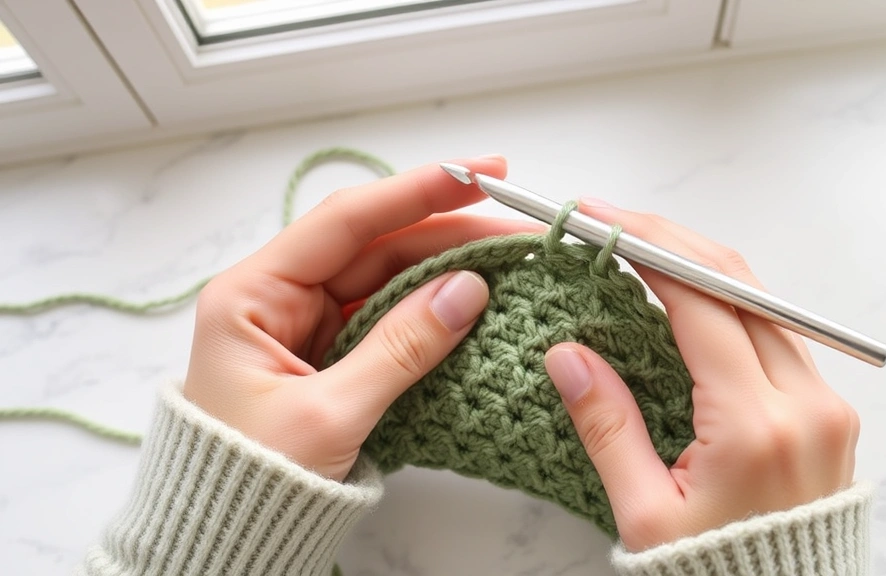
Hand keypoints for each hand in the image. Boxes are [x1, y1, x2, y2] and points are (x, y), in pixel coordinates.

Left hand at [183, 156, 540, 480]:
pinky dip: (435, 307)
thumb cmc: (252, 480)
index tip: (479, 174)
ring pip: (390, 276)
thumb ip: (401, 348)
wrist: (232, 535)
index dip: (416, 191)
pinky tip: (478, 298)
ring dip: (449, 267)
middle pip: (377, 243)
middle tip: (518, 232)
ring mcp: (309, 322)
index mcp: (253, 294)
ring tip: (512, 260)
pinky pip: (391, 315)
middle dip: (449, 232)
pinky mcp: (334, 350)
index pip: (346, 221)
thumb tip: (469, 291)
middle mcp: (280, 295)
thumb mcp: (330, 414)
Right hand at [544, 199, 858, 551]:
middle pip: (739, 286)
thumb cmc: (715, 575)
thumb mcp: (644, 514)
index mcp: (758, 427)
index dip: (647, 250)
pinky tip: (685, 290)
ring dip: (700, 263)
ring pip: (762, 300)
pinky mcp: (828, 409)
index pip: (702, 303)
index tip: (600, 221)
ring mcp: (826, 403)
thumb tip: (567, 354)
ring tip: (639, 244)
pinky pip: (776, 329)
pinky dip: (728, 299)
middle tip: (611, 218)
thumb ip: (607, 426)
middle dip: (670, 239)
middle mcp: (808, 404)